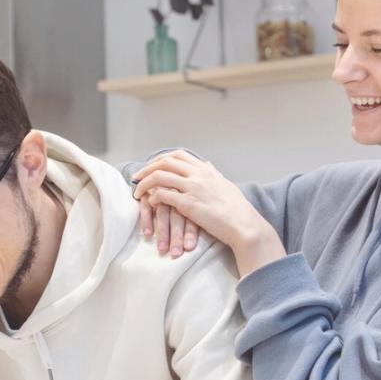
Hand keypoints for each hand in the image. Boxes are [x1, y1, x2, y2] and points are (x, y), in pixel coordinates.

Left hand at [132, 151, 265, 252]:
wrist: (243, 224)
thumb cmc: (236, 209)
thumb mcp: (225, 184)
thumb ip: (213, 173)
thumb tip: (207, 164)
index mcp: (206, 170)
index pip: (178, 155)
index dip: (160, 159)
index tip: (151, 166)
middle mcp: (198, 175)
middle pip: (165, 162)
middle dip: (147, 168)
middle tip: (137, 177)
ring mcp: (193, 188)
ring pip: (160, 176)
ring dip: (145, 183)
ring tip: (138, 192)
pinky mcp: (189, 204)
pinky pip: (163, 195)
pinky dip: (153, 197)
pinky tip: (151, 203)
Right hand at [136, 189, 199, 257]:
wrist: (160, 177)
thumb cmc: (181, 198)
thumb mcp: (192, 205)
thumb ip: (195, 218)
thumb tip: (195, 243)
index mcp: (190, 196)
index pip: (191, 215)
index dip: (190, 232)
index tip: (189, 248)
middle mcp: (176, 193)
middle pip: (177, 215)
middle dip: (176, 236)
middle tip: (175, 253)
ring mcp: (161, 192)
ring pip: (162, 212)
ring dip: (162, 232)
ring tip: (162, 249)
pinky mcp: (147, 194)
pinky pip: (146, 207)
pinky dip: (147, 220)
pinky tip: (148, 234)